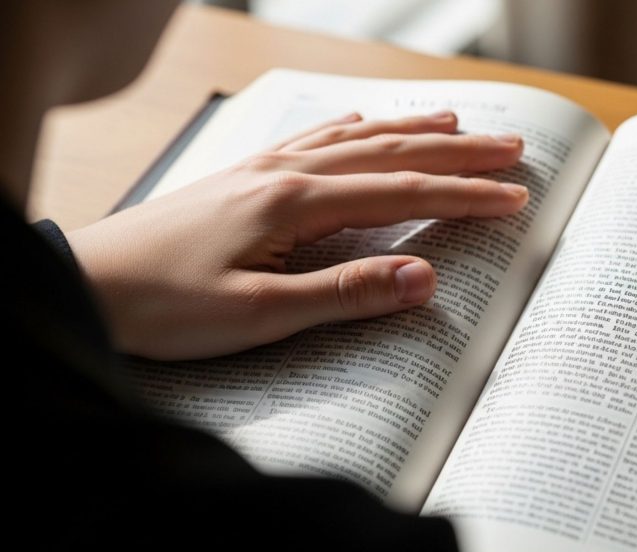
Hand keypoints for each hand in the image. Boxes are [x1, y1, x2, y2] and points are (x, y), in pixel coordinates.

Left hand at [68, 111, 526, 360]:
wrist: (90, 285)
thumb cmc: (167, 305)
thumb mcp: (261, 314)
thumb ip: (347, 292)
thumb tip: (425, 278)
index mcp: (296, 202)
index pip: (403, 194)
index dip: (465, 195)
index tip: (515, 197)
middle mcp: (287, 172)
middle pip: (391, 153)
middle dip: (457, 153)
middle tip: (513, 148)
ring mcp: (265, 168)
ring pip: (358, 138)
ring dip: (413, 131)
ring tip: (458, 123)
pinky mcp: (247, 176)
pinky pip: (315, 139)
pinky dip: (354, 127)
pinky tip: (366, 121)